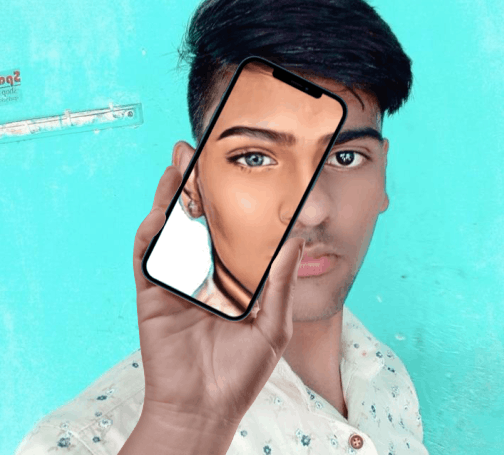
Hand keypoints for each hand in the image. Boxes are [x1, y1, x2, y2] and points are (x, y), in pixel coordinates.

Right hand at [133, 166, 304, 430]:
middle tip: (198, 153)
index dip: (230, 200)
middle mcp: (202, 272)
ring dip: (171, 196)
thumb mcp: (273, 324)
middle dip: (195, 185)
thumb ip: (280, 282)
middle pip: (197, 221)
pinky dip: (153, 231)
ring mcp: (176, 280)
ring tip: (178, 164)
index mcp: (230, 277)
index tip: (238, 171)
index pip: (229, 230)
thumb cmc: (241, 372)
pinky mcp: (153, 294)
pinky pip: (149, 257)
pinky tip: (161, 207)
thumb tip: (298, 239)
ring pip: (172, 230)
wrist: (205, 407)